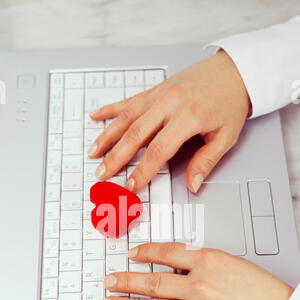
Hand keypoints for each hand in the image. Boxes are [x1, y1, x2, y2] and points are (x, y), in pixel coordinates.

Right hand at [88, 50, 250, 192]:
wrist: (234, 70)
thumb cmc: (230, 103)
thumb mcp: (225, 136)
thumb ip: (206, 161)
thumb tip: (193, 185)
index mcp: (188, 117)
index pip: (158, 150)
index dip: (142, 171)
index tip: (131, 185)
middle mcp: (169, 104)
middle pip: (135, 135)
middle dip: (116, 158)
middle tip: (101, 173)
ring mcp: (160, 94)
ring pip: (127, 118)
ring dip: (107, 136)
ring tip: (93, 153)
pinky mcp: (155, 89)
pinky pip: (129, 100)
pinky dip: (111, 109)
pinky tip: (96, 115)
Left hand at [103, 243, 292, 299]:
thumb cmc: (263, 293)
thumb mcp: (233, 264)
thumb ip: (202, 263)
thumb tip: (176, 264)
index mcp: (209, 262)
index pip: (166, 253)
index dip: (144, 253)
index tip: (131, 254)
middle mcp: (199, 285)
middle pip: (152, 281)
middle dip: (125, 280)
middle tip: (109, 280)